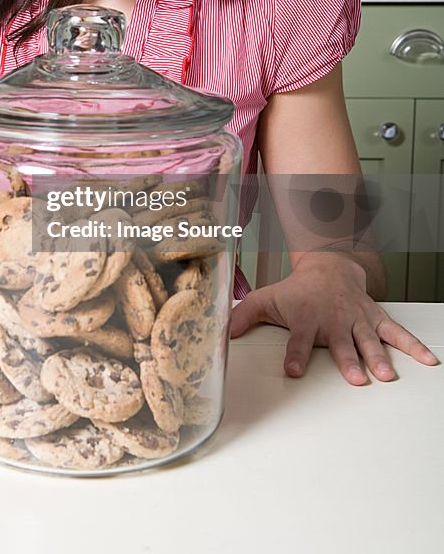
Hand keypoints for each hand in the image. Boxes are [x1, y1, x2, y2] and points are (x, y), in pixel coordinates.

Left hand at [230, 252, 439, 384]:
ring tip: (386, 375)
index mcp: (306, 318)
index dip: (295, 354)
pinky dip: (412, 345)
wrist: (328, 267)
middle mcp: (333, 320)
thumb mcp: (267, 298)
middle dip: (347, 359)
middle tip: (355, 377)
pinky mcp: (374, 318)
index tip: (293, 370)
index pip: (298, 339)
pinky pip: (396, 332)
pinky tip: (428, 360)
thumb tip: (223, 333)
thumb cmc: (296, 290)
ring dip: (378, 356)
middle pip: (340, 343)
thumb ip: (245, 316)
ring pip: (369, 339)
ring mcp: (356, 319)